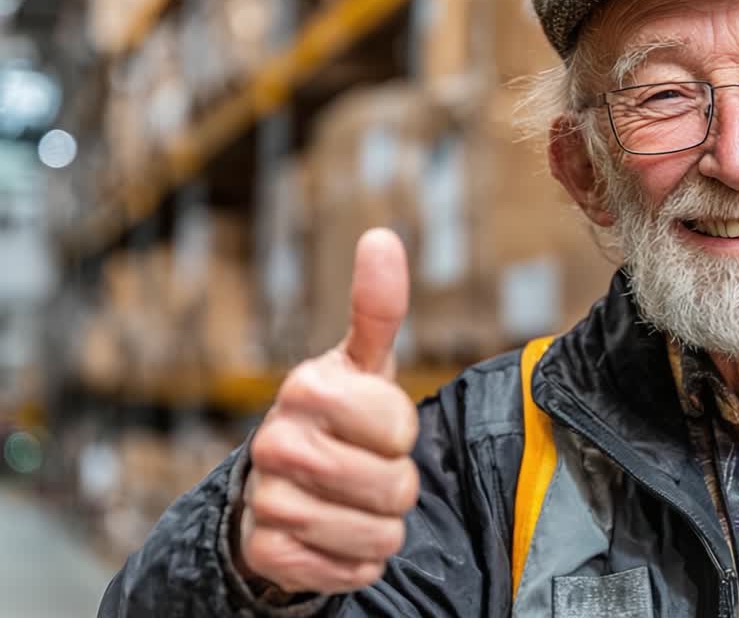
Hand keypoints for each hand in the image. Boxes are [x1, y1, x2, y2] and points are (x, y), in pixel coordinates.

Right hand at [236, 228, 418, 594]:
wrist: (283, 484)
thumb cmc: (339, 416)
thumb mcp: (364, 362)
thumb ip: (379, 306)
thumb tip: (381, 236)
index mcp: (306, 386)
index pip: (399, 425)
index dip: (402, 432)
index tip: (378, 424)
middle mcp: (276, 442)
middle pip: (392, 486)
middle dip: (398, 484)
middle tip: (371, 469)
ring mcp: (267, 501)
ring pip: (376, 535)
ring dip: (381, 525)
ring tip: (354, 501)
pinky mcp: (268, 555)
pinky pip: (350, 571)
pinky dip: (357, 560)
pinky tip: (335, 535)